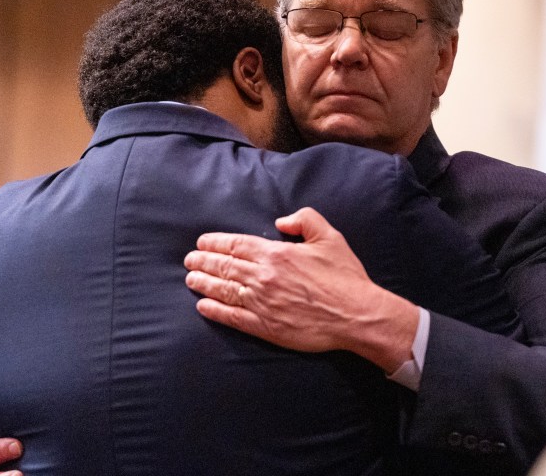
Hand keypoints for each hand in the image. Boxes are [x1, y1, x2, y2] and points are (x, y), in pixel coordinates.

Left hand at [184, 207, 417, 371]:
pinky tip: (203, 307)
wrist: (356, 315)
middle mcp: (264, 277)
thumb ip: (305, 220)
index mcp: (277, 254)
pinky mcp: (265, 327)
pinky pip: (232, 317)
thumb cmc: (345, 276)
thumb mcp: (329, 237)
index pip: (237, 245)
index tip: (202, 243)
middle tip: (189, 260)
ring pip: (224, 290)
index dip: (215, 243)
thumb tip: (281, 221)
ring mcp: (262, 303)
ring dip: (204, 283)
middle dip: (203, 262)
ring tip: (190, 279)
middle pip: (225, 266)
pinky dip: (215, 311)